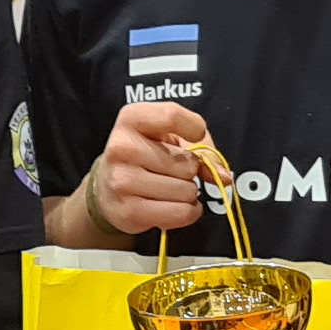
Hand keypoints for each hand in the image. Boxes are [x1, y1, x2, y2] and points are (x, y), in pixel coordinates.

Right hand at [81, 100, 212, 238]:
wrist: (107, 188)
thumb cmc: (145, 156)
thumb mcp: (169, 138)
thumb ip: (201, 148)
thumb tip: (224, 176)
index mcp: (130, 119)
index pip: (172, 116)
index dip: (194, 129)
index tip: (194, 136)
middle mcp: (121, 147)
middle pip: (187, 163)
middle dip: (189, 170)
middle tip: (170, 170)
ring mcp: (122, 181)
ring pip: (186, 191)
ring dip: (187, 193)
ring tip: (169, 188)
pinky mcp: (129, 211)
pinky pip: (181, 213)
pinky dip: (187, 212)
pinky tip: (173, 205)